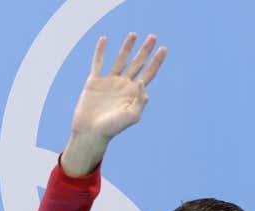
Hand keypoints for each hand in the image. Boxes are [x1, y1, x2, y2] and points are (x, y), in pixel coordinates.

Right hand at [60, 33, 167, 176]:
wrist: (90, 133)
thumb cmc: (112, 129)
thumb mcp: (131, 117)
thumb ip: (140, 101)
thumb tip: (142, 82)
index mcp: (133, 93)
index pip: (149, 73)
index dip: (157, 61)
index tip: (164, 48)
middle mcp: (123, 85)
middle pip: (137, 63)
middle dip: (145, 50)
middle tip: (153, 36)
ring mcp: (109, 82)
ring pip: (120, 60)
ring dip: (127, 47)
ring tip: (133, 34)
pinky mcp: (94, 82)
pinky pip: (98, 63)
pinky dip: (100, 51)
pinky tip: (104, 39)